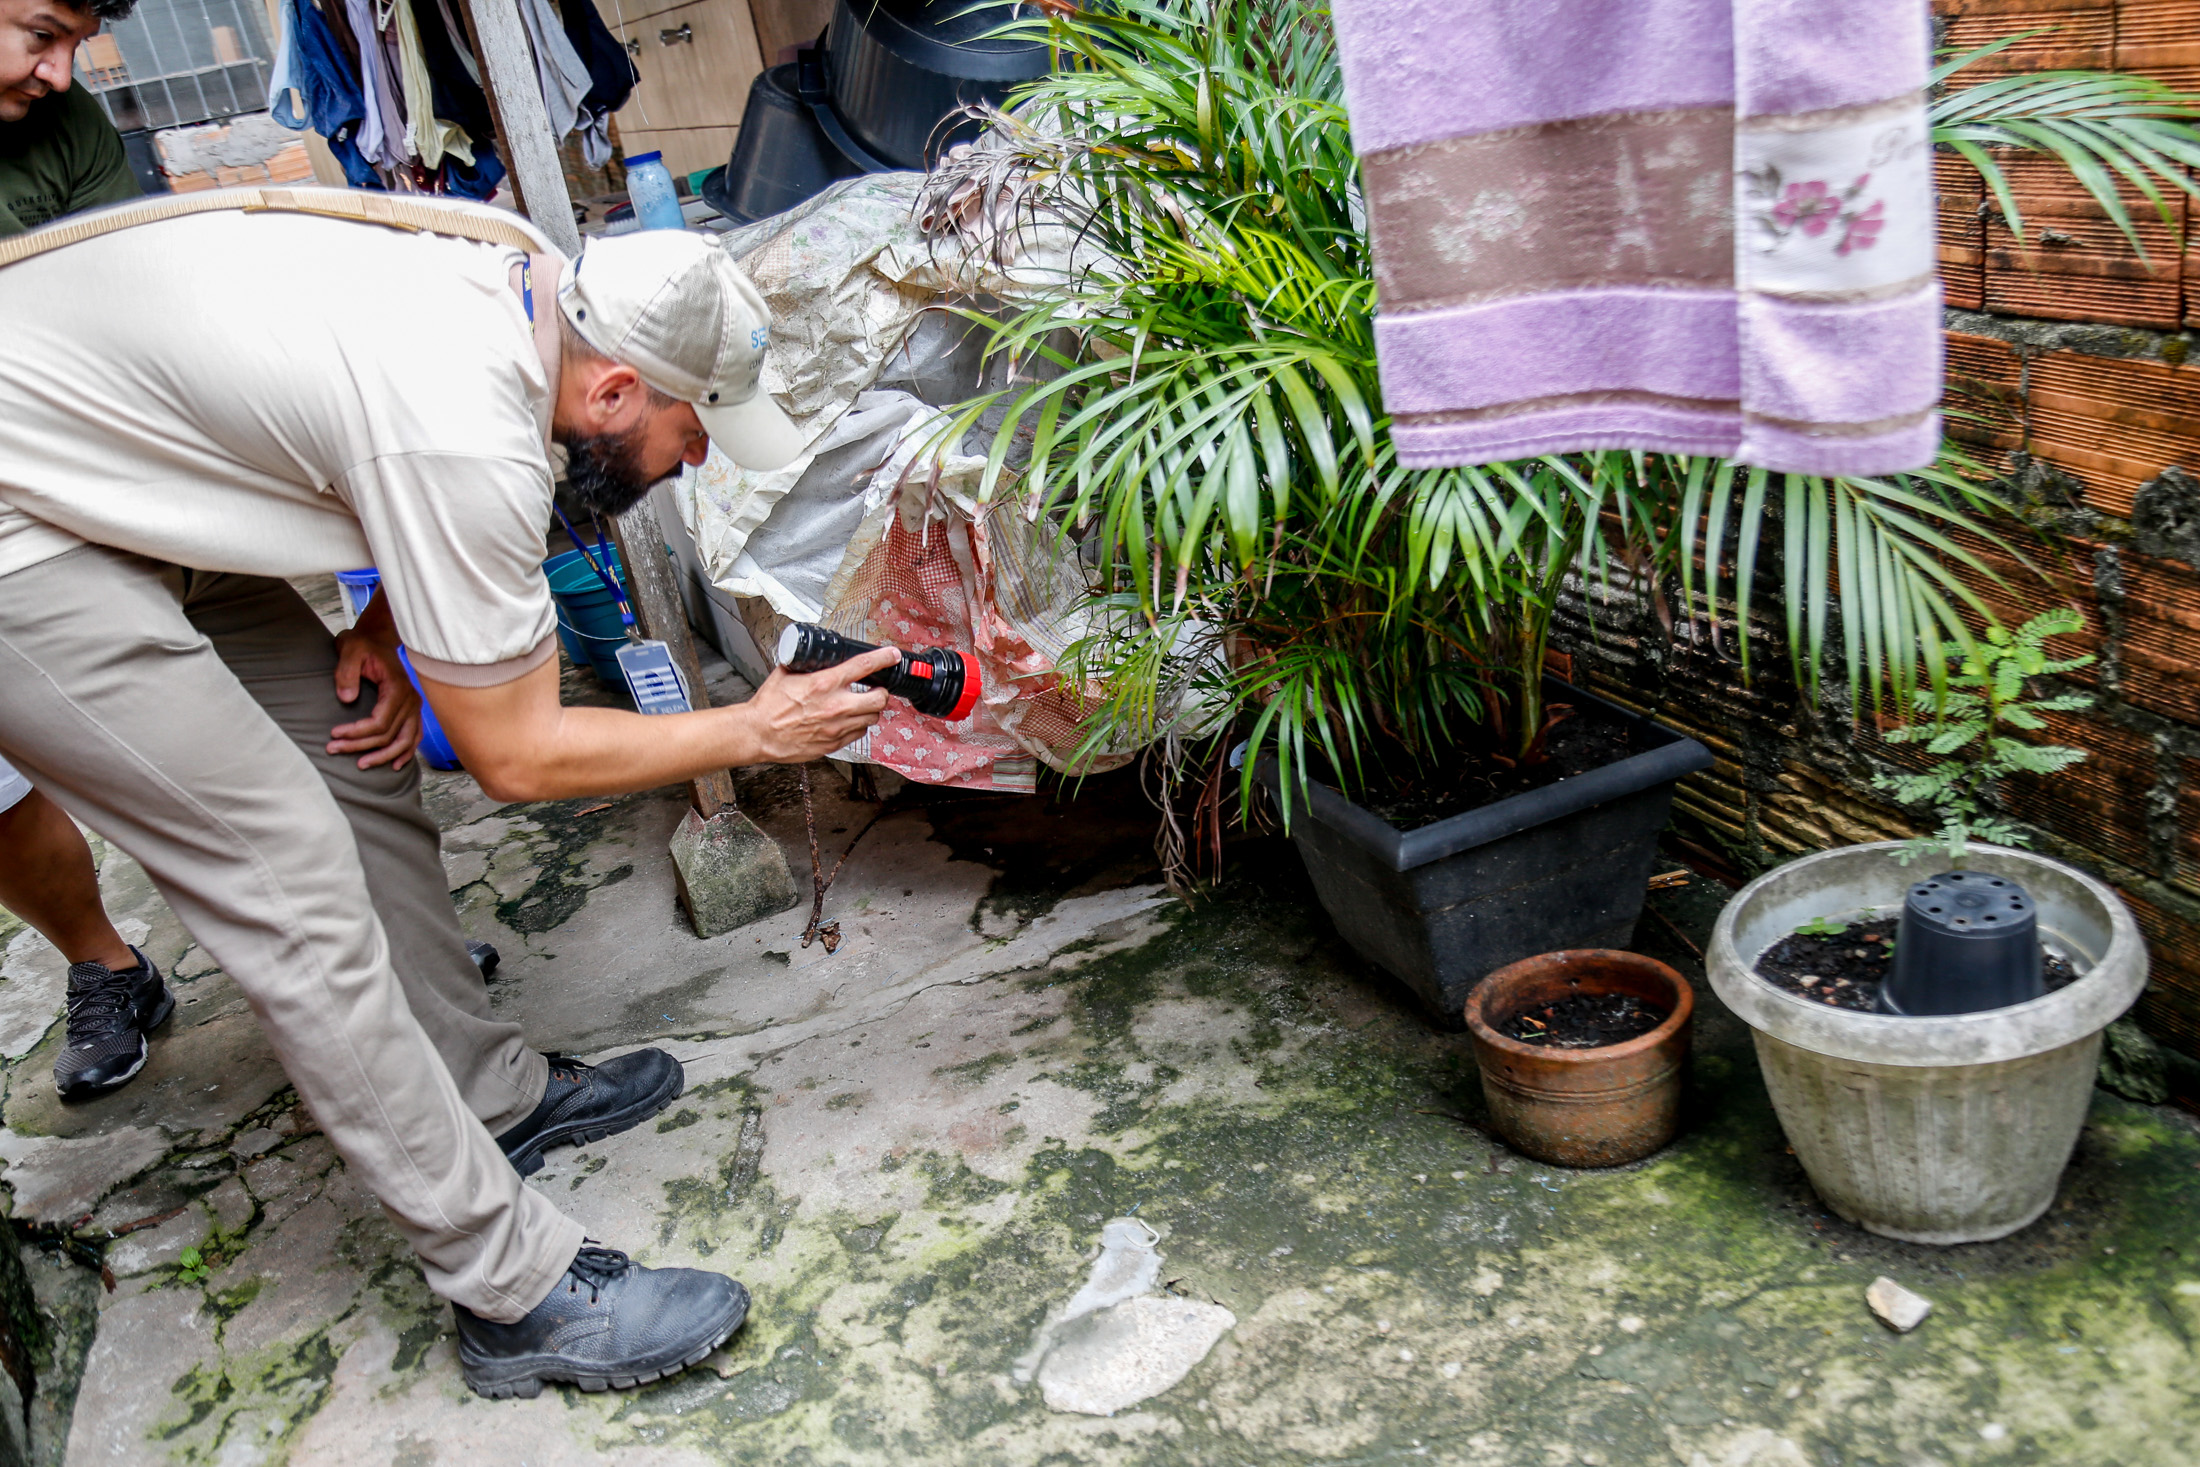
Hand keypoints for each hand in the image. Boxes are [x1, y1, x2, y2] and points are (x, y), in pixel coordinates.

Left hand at [329, 624, 423, 770]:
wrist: (377, 638)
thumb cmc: (362, 644)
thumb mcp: (349, 650)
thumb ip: (346, 672)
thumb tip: (346, 699)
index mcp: (396, 687)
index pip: (380, 722)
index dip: (357, 733)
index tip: (334, 734)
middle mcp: (410, 699)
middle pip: (389, 735)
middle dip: (361, 746)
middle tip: (333, 749)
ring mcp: (414, 706)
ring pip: (404, 741)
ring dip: (383, 756)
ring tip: (362, 764)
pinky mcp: (412, 710)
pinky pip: (414, 737)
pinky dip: (405, 753)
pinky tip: (394, 764)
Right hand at [741, 646, 899, 762]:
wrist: (758, 733)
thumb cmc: (769, 705)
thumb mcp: (786, 673)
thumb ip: (806, 664)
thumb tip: (816, 656)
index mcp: (824, 684)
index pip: (863, 667)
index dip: (883, 658)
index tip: (891, 655)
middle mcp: (835, 706)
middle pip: (879, 698)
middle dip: (881, 692)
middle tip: (876, 688)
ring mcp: (837, 727)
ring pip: (872, 718)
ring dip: (870, 710)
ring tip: (862, 706)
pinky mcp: (833, 743)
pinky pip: (858, 734)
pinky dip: (858, 726)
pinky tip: (849, 721)